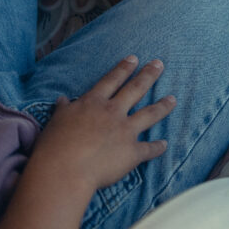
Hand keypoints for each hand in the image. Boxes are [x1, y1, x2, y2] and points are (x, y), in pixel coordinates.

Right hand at [32, 55, 173, 193]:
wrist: (65, 170)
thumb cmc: (55, 146)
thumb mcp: (56, 120)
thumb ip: (64, 109)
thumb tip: (62, 99)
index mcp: (93, 103)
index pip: (111, 80)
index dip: (123, 69)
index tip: (134, 58)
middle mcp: (112, 112)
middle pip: (135, 89)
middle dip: (148, 75)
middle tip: (159, 64)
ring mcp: (125, 131)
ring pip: (149, 114)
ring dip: (163, 106)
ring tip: (173, 99)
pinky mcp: (132, 152)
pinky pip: (149, 149)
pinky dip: (158, 147)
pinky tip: (164, 145)